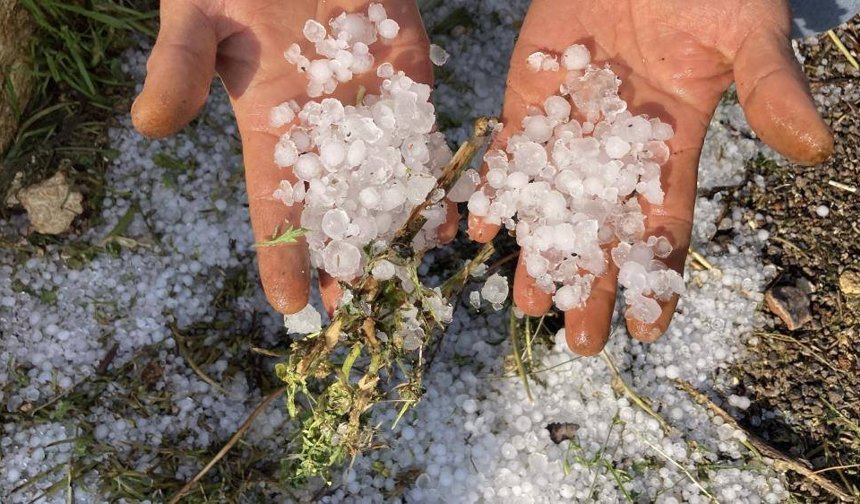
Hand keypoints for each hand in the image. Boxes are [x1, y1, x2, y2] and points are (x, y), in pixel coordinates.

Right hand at [132, 0, 445, 314]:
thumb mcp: (196, 16)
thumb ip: (179, 66)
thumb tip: (151, 127)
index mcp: (269, 126)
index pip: (273, 205)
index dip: (281, 255)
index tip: (291, 307)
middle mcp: (322, 128)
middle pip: (337, 208)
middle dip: (348, 258)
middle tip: (365, 311)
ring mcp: (368, 106)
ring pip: (386, 181)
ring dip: (399, 229)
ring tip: (412, 276)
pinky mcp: (407, 77)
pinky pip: (424, 135)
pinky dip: (435, 175)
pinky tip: (447, 215)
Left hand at [468, 0, 832, 354]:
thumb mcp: (748, 37)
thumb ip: (771, 90)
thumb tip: (816, 150)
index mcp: (674, 144)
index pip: (668, 224)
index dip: (660, 275)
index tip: (650, 329)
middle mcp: (618, 147)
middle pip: (604, 228)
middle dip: (593, 282)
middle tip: (579, 340)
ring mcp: (571, 125)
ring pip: (552, 202)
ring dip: (539, 251)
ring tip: (525, 302)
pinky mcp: (530, 97)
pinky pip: (510, 152)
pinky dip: (496, 187)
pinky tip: (481, 227)